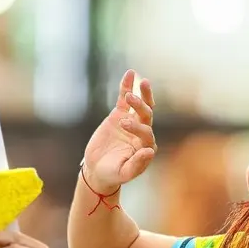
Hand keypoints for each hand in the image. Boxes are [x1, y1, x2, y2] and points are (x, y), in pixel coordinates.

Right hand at [82, 70, 155, 193]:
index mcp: (146, 146)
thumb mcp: (124, 173)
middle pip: (147, 116)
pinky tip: (130, 74)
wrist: (98, 169)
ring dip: (140, 95)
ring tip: (138, 84)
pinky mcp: (119, 115)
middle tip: (127, 107)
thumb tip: (150, 151)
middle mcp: (142, 132)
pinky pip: (125, 99)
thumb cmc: (113, 174)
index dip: (138, 128)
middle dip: (140, 109)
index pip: (147, 134)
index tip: (124, 124)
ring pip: (140, 105)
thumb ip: (137, 164)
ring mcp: (131, 122)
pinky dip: (127, 87)